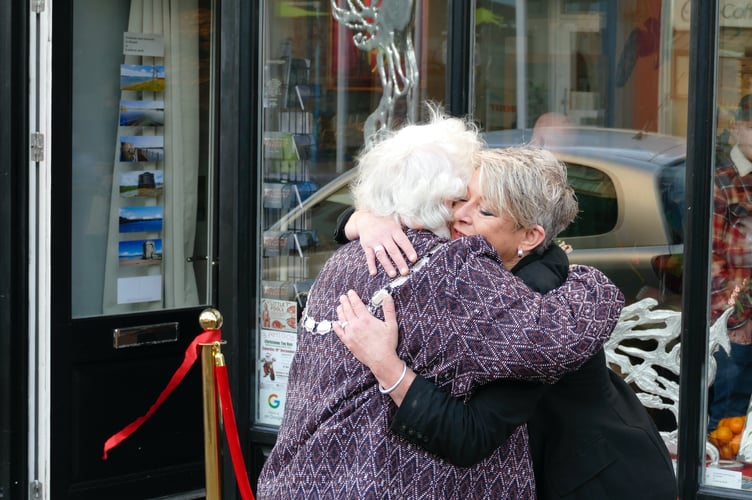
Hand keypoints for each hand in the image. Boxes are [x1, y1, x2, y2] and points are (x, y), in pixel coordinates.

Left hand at [334, 290, 415, 404]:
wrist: (381, 360)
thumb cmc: (387, 343)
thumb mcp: (391, 324)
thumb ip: (389, 309)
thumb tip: (387, 296)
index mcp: (366, 319)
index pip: (357, 304)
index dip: (353, 297)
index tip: (350, 292)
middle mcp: (356, 325)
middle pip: (348, 310)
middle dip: (345, 302)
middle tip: (342, 297)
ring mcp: (350, 334)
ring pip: (343, 320)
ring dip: (340, 311)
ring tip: (339, 306)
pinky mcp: (348, 342)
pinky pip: (339, 333)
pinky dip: (336, 327)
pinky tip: (335, 323)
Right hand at [346, 211, 416, 276]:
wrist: (364, 218)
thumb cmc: (385, 221)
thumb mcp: (396, 218)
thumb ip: (408, 222)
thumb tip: (422, 224)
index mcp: (393, 230)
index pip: (402, 241)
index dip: (408, 250)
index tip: (414, 259)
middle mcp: (384, 236)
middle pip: (393, 250)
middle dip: (399, 262)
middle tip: (405, 272)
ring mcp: (374, 241)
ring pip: (381, 255)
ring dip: (387, 265)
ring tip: (393, 275)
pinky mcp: (366, 246)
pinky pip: (368, 256)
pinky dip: (371, 265)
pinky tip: (374, 273)